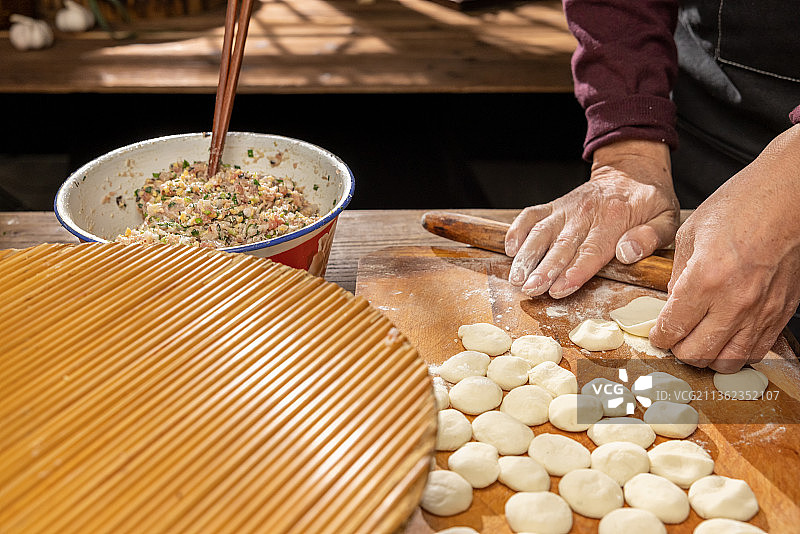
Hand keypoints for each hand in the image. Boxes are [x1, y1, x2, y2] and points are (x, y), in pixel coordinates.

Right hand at [505, 140, 679, 297]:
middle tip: (530, 290)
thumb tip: (627, 253)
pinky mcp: (553, 206)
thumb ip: (651, 237)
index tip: (559, 289)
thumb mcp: (666, 217)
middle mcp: (586, 212)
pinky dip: (517, 230)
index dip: (575, 271)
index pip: (592, 249)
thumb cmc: (649, 200)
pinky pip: (530, 216)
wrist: (631, 168)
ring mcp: (566, 209)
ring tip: (516, 278)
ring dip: (526, 256)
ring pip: (541, 232)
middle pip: (561, 245)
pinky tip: (509, 249)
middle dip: (544, 269)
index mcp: (616, 218)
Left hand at [650, 124, 799, 372]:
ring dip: (708, 357)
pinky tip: (727, 338)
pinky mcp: (782, 313)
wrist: (791, 196)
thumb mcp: (691, 232)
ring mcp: (762, 310)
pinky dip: (737, 352)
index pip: (673, 328)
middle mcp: (735, 301)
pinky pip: (756, 350)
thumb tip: (672, 301)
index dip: (659, 337)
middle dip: (679, 350)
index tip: (657, 335)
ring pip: (728, 360)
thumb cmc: (743, 204)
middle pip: (697, 353)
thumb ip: (677, 272)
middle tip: (674, 339)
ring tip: (699, 342)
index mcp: (706, 278)